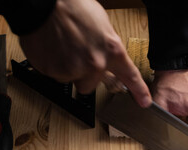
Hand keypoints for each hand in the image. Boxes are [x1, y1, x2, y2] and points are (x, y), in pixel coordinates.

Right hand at [19, 0, 151, 106]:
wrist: (44, 4)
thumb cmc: (73, 7)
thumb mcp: (102, 25)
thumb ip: (107, 48)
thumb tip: (106, 58)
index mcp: (111, 50)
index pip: (130, 76)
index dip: (138, 91)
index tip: (144, 102)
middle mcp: (94, 64)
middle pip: (90, 85)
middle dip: (83, 75)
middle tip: (76, 55)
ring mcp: (73, 70)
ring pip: (71, 79)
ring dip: (67, 68)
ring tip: (63, 46)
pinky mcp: (53, 72)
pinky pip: (55, 74)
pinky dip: (53, 64)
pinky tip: (53, 48)